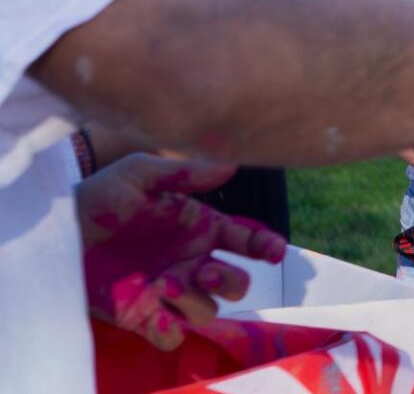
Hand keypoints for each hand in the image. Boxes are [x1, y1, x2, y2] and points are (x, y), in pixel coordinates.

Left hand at [77, 154, 288, 349]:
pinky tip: (154, 312)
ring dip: (196, 302)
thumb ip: (185, 172)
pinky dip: (169, 329)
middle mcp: (192, 262)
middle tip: (207, 271)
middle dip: (232, 281)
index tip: (273, 252)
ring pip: (207, 311)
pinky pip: (170, 335)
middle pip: (235, 284)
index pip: (247, 240)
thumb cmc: (99, 196)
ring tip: (165, 285)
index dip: (266, 246)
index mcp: (200, 229)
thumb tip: (232, 165)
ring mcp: (168, 291)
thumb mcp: (140, 174)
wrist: (55, 230)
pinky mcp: (141, 316)